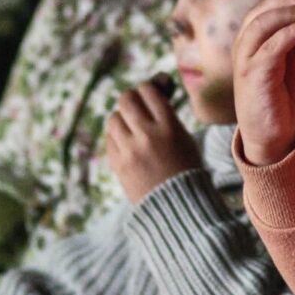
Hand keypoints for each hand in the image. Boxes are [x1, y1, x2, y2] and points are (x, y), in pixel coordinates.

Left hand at [106, 78, 201, 202]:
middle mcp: (148, 135)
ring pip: (114, 118)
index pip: (148, 91)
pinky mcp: (118, 164)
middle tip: (135, 104)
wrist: (177, 206)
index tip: (149, 93)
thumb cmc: (185, 168)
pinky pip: (109, 139)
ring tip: (130, 126)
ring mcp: (130, 150)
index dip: (147, 88)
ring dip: (121, 118)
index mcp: (169, 127)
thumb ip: (167, 115)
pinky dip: (116, 137)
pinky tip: (126, 142)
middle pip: (126, 100)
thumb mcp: (185, 138)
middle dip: (130, 98)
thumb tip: (154, 88)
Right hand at [232, 0, 294, 164]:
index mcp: (256, 35)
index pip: (268, 2)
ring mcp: (246, 57)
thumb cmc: (290, 92)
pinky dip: (291, 32)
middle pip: (263, 8)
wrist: (278, 131)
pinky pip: (269, 46)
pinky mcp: (252, 74)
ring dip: (290, 12)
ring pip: (262, 23)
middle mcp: (246, 42)